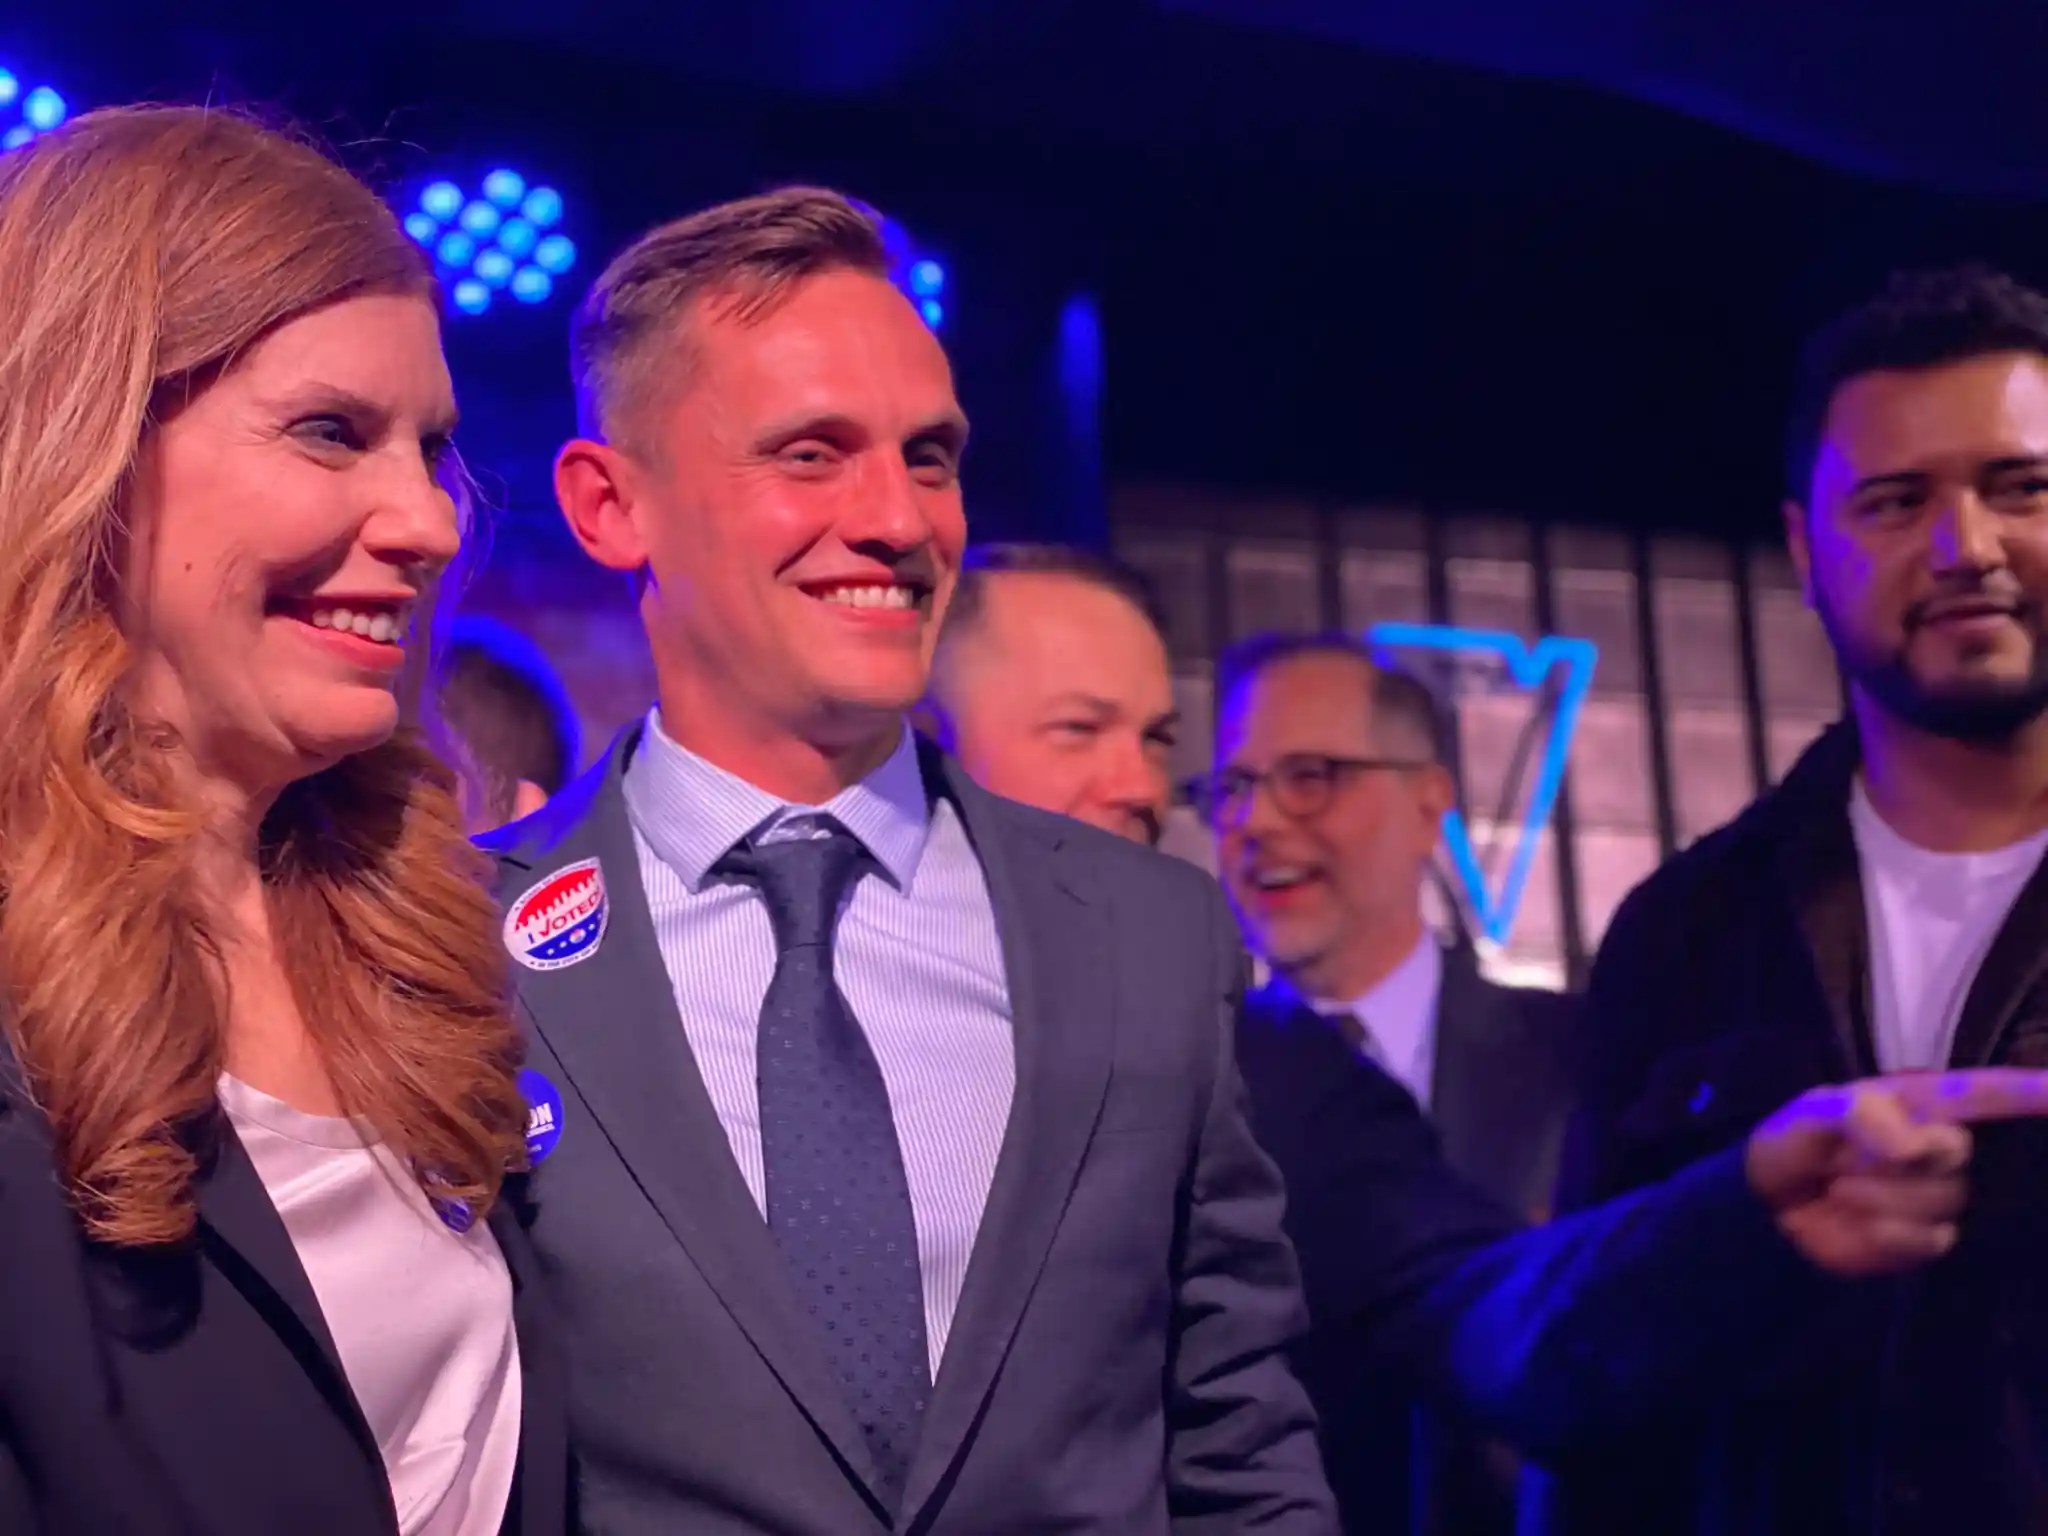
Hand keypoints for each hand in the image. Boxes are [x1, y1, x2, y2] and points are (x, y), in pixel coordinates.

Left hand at [1744, 1068, 2047, 1277]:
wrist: (1772, 1206)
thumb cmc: (1797, 1144)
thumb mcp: (1814, 1113)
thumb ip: (1862, 1114)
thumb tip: (1916, 1148)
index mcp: (1917, 1103)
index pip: (1985, 1093)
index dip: (2030, 1092)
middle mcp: (1937, 1145)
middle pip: (1954, 1150)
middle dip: (1892, 1156)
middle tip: (1842, 1157)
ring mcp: (1938, 1193)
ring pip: (1940, 1196)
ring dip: (1877, 1195)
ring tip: (1839, 1187)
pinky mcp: (1928, 1238)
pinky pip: (1929, 1237)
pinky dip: (1885, 1232)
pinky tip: (1856, 1221)